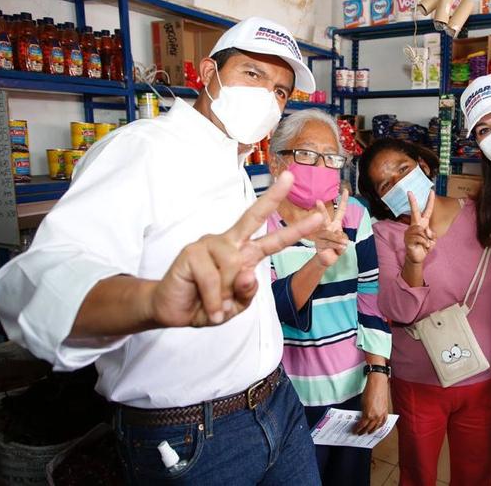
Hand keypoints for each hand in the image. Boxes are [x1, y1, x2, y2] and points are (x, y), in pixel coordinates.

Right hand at [149, 171, 322, 327]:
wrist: (172, 311)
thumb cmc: (206, 305)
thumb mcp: (235, 307)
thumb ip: (247, 294)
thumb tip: (248, 273)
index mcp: (245, 254)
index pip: (273, 239)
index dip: (296, 229)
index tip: (318, 216)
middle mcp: (230, 244)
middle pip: (253, 217)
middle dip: (273, 197)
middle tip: (291, 178)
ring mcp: (211, 244)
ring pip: (233, 268)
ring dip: (226, 296)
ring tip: (215, 306)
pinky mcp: (193, 251)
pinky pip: (213, 279)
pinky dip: (213, 300)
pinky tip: (209, 308)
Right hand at [313, 190, 349, 267]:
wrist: (328, 259)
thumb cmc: (336, 247)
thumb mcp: (343, 242)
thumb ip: (343, 238)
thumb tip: (338, 238)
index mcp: (335, 224)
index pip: (340, 211)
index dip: (343, 201)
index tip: (346, 190)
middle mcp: (327, 227)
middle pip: (325, 218)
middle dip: (321, 210)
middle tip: (317, 201)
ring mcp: (321, 234)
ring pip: (330, 234)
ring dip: (338, 240)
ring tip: (344, 245)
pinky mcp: (318, 243)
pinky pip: (329, 242)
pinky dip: (337, 246)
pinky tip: (340, 248)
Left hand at [354, 371, 388, 434]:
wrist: (378, 385)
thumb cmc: (369, 391)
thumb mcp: (362, 404)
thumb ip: (362, 412)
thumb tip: (362, 418)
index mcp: (368, 415)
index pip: (362, 426)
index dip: (357, 429)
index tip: (355, 431)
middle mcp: (376, 416)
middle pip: (369, 428)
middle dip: (363, 431)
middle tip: (360, 433)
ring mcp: (382, 414)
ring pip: (377, 427)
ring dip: (372, 430)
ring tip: (369, 432)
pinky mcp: (386, 411)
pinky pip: (383, 422)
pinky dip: (380, 425)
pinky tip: (378, 427)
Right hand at [404, 190, 435, 263]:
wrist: (418, 257)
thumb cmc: (424, 246)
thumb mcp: (432, 240)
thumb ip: (431, 234)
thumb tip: (426, 231)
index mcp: (422, 224)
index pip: (426, 211)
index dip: (430, 202)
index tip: (431, 191)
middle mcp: (415, 226)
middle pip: (414, 212)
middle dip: (412, 202)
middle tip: (409, 192)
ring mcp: (409, 232)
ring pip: (421, 231)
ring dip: (427, 240)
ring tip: (426, 245)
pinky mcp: (408, 239)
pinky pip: (420, 238)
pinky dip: (425, 244)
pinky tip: (423, 247)